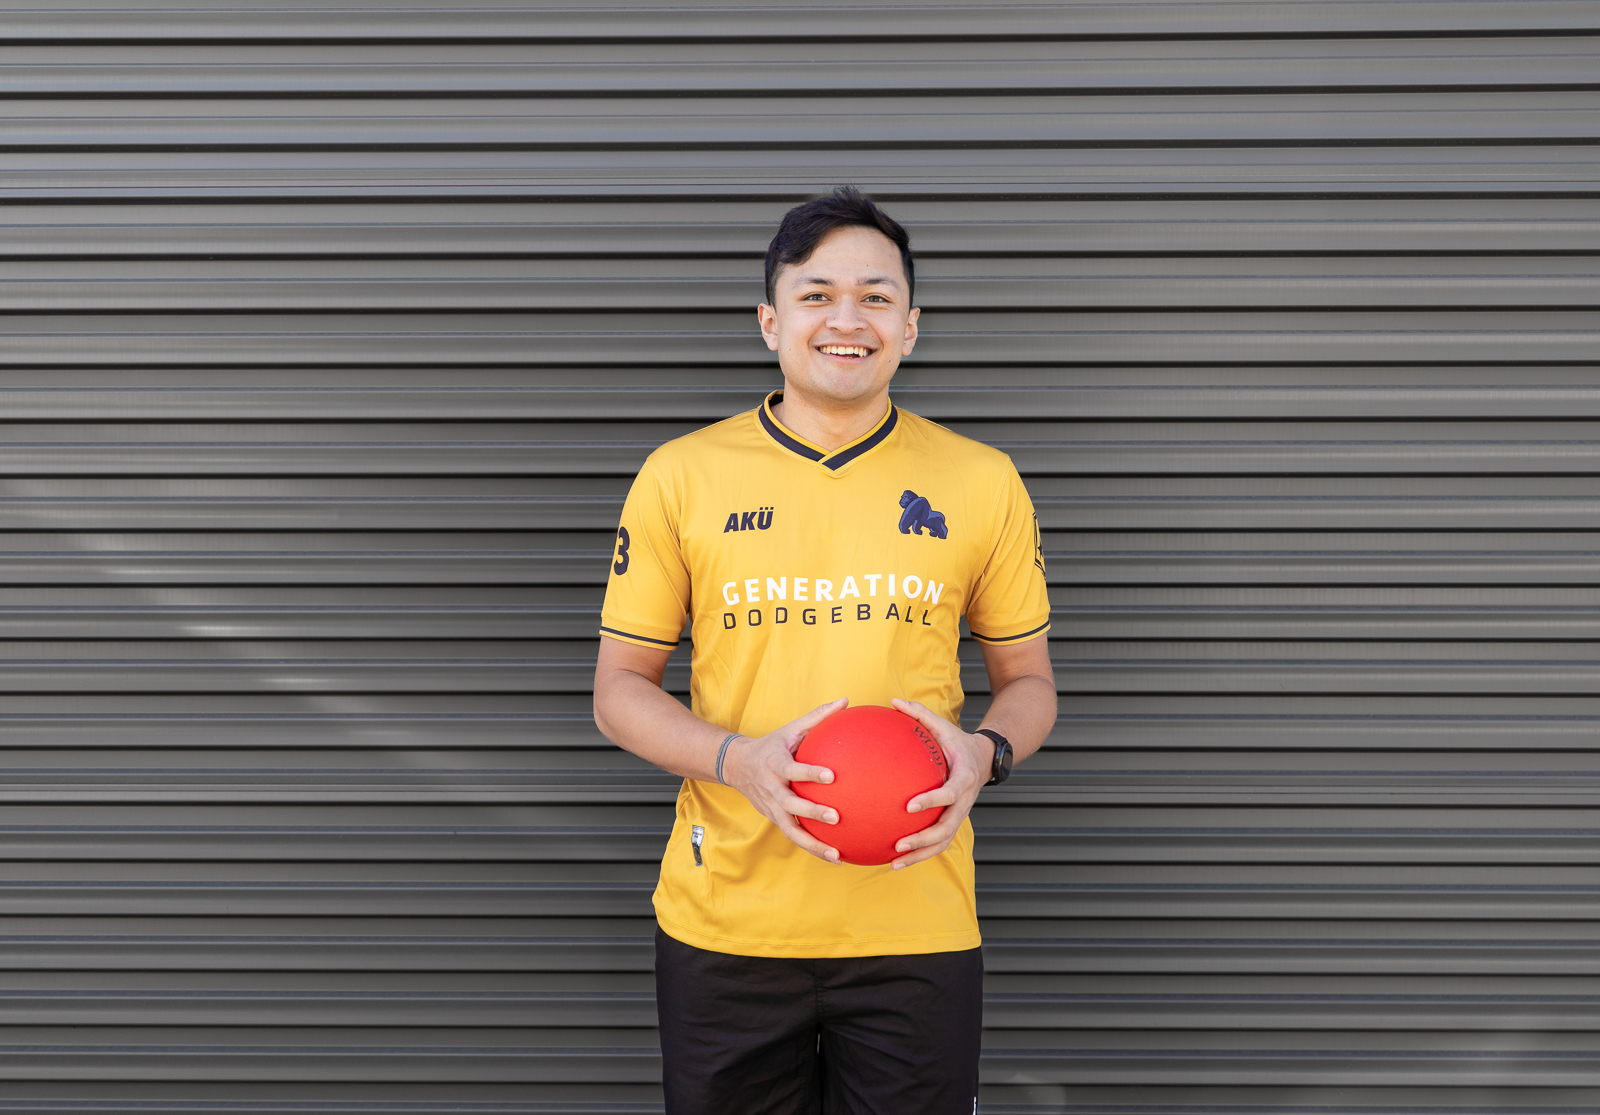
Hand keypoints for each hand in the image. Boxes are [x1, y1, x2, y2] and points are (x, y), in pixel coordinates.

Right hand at [721, 698, 847, 863]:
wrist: (737, 766)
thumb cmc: (772, 745)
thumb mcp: (790, 729)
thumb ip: (818, 717)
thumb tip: (846, 701)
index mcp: (775, 764)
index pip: (794, 769)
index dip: (811, 772)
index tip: (832, 776)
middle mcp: (772, 789)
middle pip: (792, 804)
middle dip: (812, 812)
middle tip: (836, 817)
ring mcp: (772, 807)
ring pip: (791, 830)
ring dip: (813, 844)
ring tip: (836, 855)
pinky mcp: (774, 819)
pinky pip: (794, 837)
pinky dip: (812, 848)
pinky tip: (836, 857)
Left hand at [889, 698, 992, 869]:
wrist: (984, 759)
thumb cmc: (957, 742)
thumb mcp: (943, 726)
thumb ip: (919, 714)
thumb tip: (893, 701)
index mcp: (964, 778)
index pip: (949, 793)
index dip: (932, 801)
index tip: (910, 806)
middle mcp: (965, 801)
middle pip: (947, 827)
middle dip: (924, 839)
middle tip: (899, 844)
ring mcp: (961, 814)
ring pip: (943, 841)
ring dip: (921, 854)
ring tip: (894, 862)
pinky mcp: (953, 821)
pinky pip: (938, 841)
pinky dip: (921, 853)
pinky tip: (896, 859)